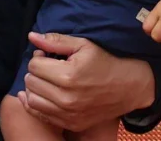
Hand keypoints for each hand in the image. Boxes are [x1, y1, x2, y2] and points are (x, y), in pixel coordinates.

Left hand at [16, 31, 154, 131]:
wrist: (129, 87)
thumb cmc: (105, 61)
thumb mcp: (83, 45)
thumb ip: (55, 41)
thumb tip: (31, 36)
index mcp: (68, 75)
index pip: (34, 66)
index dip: (38, 57)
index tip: (47, 56)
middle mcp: (66, 98)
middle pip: (31, 82)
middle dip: (35, 72)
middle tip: (46, 67)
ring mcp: (69, 114)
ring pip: (32, 100)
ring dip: (34, 88)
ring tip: (45, 80)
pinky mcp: (71, 123)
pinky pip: (41, 115)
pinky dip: (36, 104)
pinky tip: (41, 94)